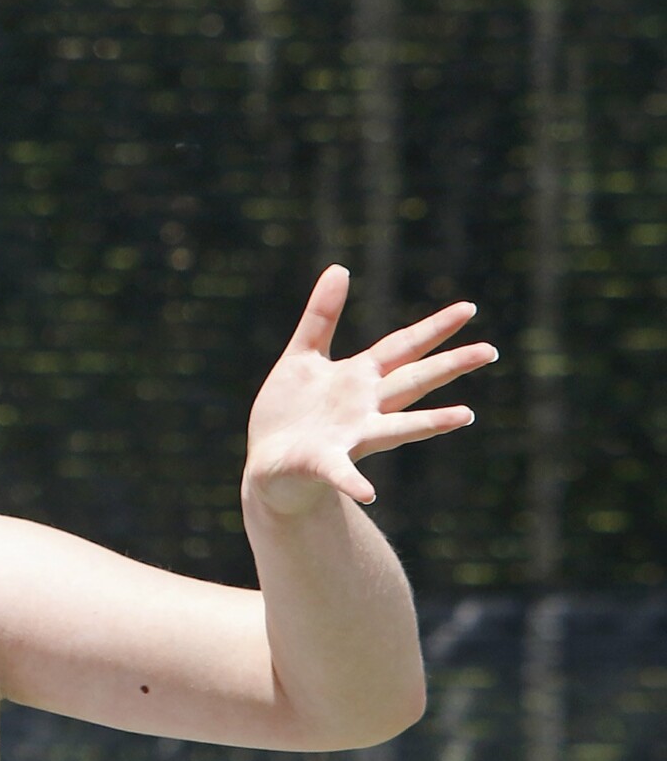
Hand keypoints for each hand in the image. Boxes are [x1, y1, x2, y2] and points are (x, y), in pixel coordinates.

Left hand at [244, 265, 495, 515]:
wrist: (269, 465)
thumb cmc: (289, 412)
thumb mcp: (302, 357)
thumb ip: (321, 317)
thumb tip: (340, 267)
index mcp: (359, 378)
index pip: (403, 348)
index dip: (433, 328)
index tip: (469, 308)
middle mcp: (364, 408)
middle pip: (412, 382)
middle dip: (448, 366)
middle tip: (489, 351)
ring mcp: (348, 437)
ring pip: (395, 428)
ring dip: (429, 423)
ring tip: (465, 416)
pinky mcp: (323, 462)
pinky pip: (341, 473)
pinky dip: (354, 482)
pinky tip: (368, 493)